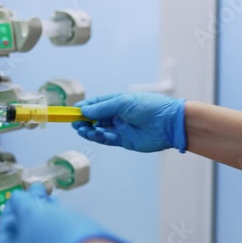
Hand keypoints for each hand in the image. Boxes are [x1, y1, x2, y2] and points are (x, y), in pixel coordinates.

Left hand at [0, 183, 129, 242]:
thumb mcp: (32, 215)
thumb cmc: (55, 239)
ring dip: (42, 212)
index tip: (18, 195)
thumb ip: (21, 203)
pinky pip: (54, 237)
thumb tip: (17, 197)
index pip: (5, 232)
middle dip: (29, 208)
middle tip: (36, 192)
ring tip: (49, 197)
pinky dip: (54, 222)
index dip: (9, 210)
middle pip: (23, 232)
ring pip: (40, 233)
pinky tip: (58, 209)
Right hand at [72, 92, 186, 152]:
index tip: (73, 111)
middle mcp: (118, 115)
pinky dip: (97, 137)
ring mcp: (120, 128)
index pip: (97, 104)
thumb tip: (84, 111)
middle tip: (75, 122)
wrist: (168, 124)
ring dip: (89, 129)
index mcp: (118, 102)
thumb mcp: (123, 103)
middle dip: (84, 120)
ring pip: (99, 129)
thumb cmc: (149, 107)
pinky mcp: (123, 140)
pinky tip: (92, 134)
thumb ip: (102, 108)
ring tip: (82, 129)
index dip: (85, 107)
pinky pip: (106, 139)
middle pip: (95, 118)